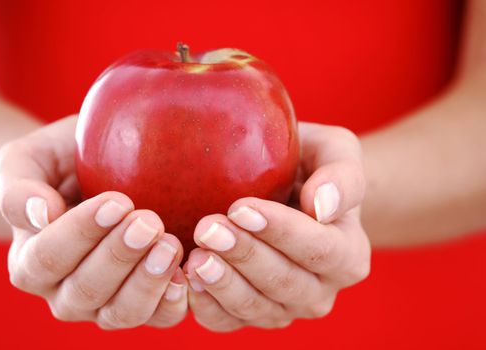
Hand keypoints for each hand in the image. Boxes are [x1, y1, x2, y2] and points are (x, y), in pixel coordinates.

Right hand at [0, 116, 187, 329]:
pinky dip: (173, 300)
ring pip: (121, 312)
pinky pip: (158, 317)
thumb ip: (20, 187)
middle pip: (86, 290)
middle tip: (149, 221)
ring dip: (147, 281)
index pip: (48, 258)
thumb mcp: (30, 160)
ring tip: (169, 244)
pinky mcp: (143, 305)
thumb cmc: (63, 164)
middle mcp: (64, 293)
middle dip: (119, 256)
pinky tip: (185, 270)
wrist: (94, 175)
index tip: (117, 202)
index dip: (81, 233)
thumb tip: (40, 213)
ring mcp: (104, 305)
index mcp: (30, 262)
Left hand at [184, 122, 369, 331]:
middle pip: (284, 282)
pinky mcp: (252, 315)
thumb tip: (322, 206)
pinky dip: (206, 305)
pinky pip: (227, 321)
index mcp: (348, 255)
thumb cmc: (312, 168)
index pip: (318, 250)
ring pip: (254, 306)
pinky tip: (187, 278)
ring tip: (194, 255)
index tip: (241, 207)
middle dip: (243, 255)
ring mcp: (285, 308)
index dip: (280, 232)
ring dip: (222, 282)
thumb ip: (342, 177)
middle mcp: (320, 290)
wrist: (292, 192)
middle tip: (207, 228)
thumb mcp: (336, 152)